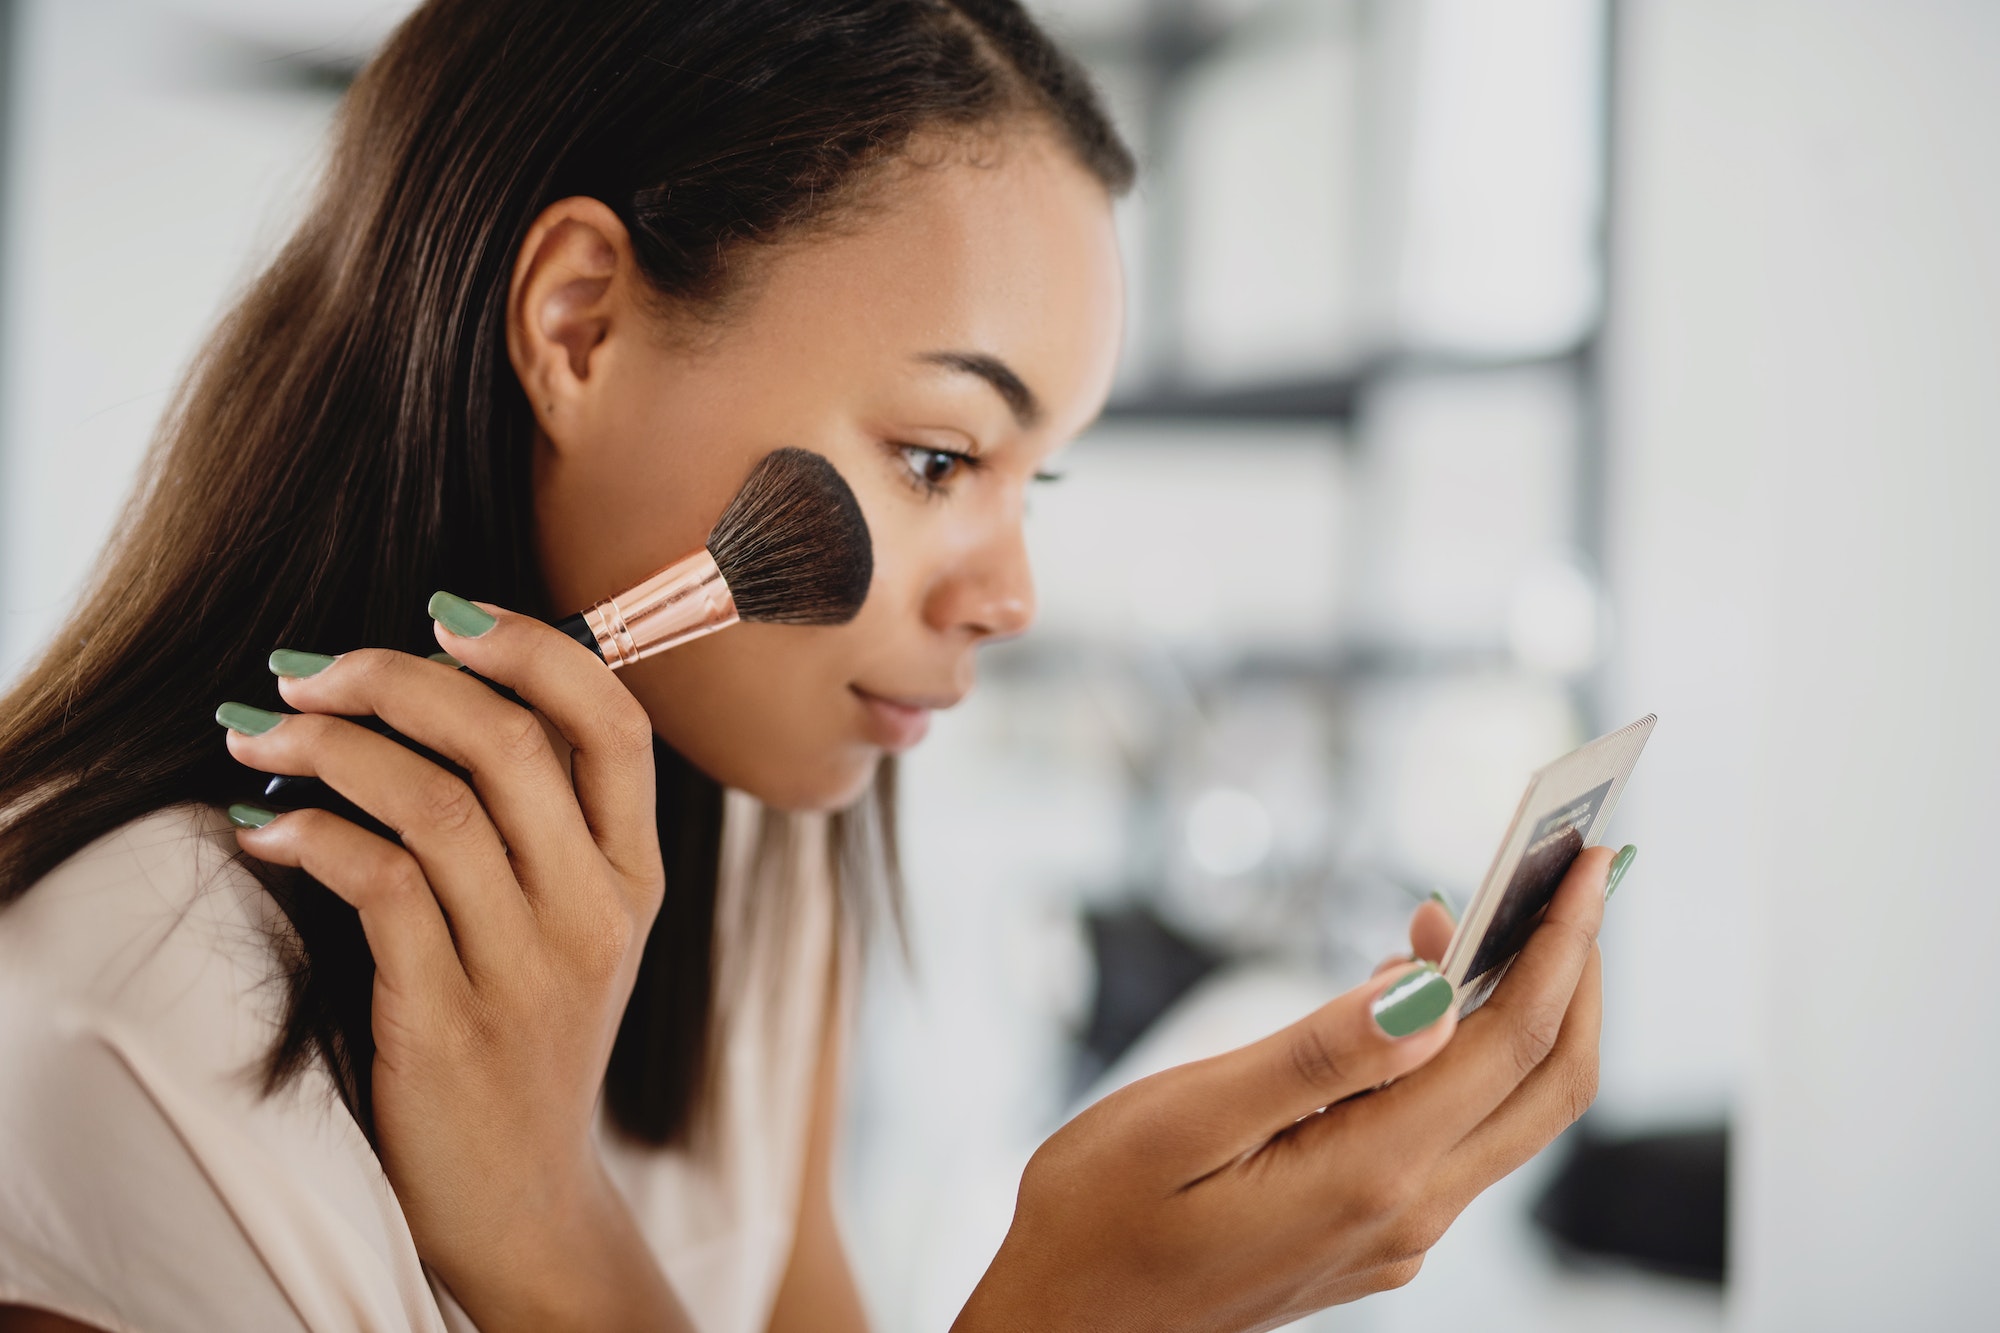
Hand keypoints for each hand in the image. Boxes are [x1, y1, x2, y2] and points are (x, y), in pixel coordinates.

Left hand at [221, 597, 688, 1331]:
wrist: (521, 1197)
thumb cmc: (529, 1039)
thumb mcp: (573, 929)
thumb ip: (542, 826)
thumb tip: (441, 693)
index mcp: (635, 876)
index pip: (615, 723)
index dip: (533, 647)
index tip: (443, 613)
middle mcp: (597, 913)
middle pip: (512, 744)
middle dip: (396, 680)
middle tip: (307, 670)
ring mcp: (530, 971)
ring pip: (436, 805)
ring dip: (330, 751)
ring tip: (258, 737)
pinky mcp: (450, 1020)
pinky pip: (381, 888)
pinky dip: (311, 837)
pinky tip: (262, 831)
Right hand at [954, 848, 1610, 1332]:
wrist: (1063, 1325)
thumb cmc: (1096, 1217)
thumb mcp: (1185, 1119)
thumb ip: (1316, 1058)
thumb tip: (1432, 995)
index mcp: (1367, 1176)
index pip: (1509, 1045)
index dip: (1560, 949)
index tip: (1590, 866)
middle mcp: (1405, 1215)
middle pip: (1544, 1085)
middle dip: (1575, 974)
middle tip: (1575, 878)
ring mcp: (1394, 1235)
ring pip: (1506, 1114)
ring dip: (1520, 1013)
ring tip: (1484, 917)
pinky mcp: (1370, 1237)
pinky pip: (1452, 1137)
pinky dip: (1464, 1058)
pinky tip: (1414, 1003)